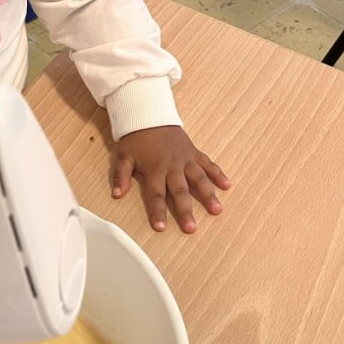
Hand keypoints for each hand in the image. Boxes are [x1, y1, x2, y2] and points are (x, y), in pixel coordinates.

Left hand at [111, 126, 229, 233]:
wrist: (149, 115)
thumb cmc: (136, 139)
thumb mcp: (123, 156)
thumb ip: (120, 176)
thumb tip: (116, 194)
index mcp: (154, 169)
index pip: (155, 195)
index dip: (157, 212)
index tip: (161, 227)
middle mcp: (172, 166)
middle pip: (180, 191)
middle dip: (186, 210)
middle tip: (191, 228)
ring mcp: (185, 159)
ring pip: (199, 179)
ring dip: (208, 195)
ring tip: (217, 210)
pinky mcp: (194, 153)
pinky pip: (208, 164)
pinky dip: (218, 174)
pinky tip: (227, 186)